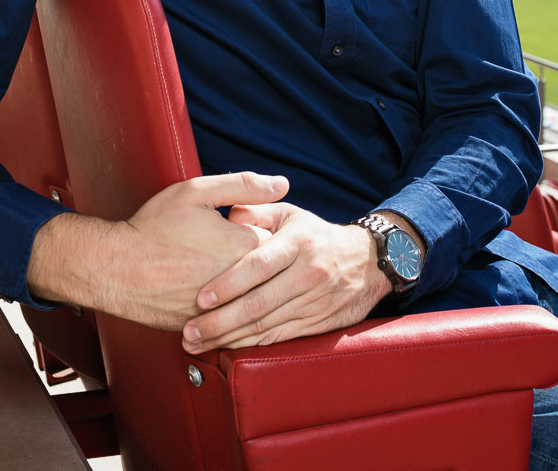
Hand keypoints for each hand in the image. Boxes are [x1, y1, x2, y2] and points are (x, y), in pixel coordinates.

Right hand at [25, 171, 286, 330]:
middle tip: (218, 249)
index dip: (257, 229)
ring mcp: (226, 308)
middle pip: (268, 270)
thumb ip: (244, 185)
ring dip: (240, 285)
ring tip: (207, 268)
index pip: (278, 239)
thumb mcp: (197, 192)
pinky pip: (231, 317)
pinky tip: (203, 291)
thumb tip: (283, 184)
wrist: (115, 268)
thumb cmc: (153, 227)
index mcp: (245, 245)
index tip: (238, 227)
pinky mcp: (209, 327)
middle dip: (251, 259)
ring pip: (250, 296)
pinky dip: (224, 306)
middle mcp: (241, 282)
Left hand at [181, 201, 389, 352]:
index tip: (200, 299)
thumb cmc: (317, 236)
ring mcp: (313, 302)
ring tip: (197, 343)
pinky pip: (278, 337)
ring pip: (265, 326)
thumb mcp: (292, 214)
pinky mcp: (316, 323)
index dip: (228, 285)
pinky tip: (226, 347)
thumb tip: (228, 215)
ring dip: (228, 338)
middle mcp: (307, 274)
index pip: (258, 266)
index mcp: (298, 243)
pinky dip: (250, 345)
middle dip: (219, 322)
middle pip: (258, 304)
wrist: (368, 263)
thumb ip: (258, 212)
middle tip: (189, 332)